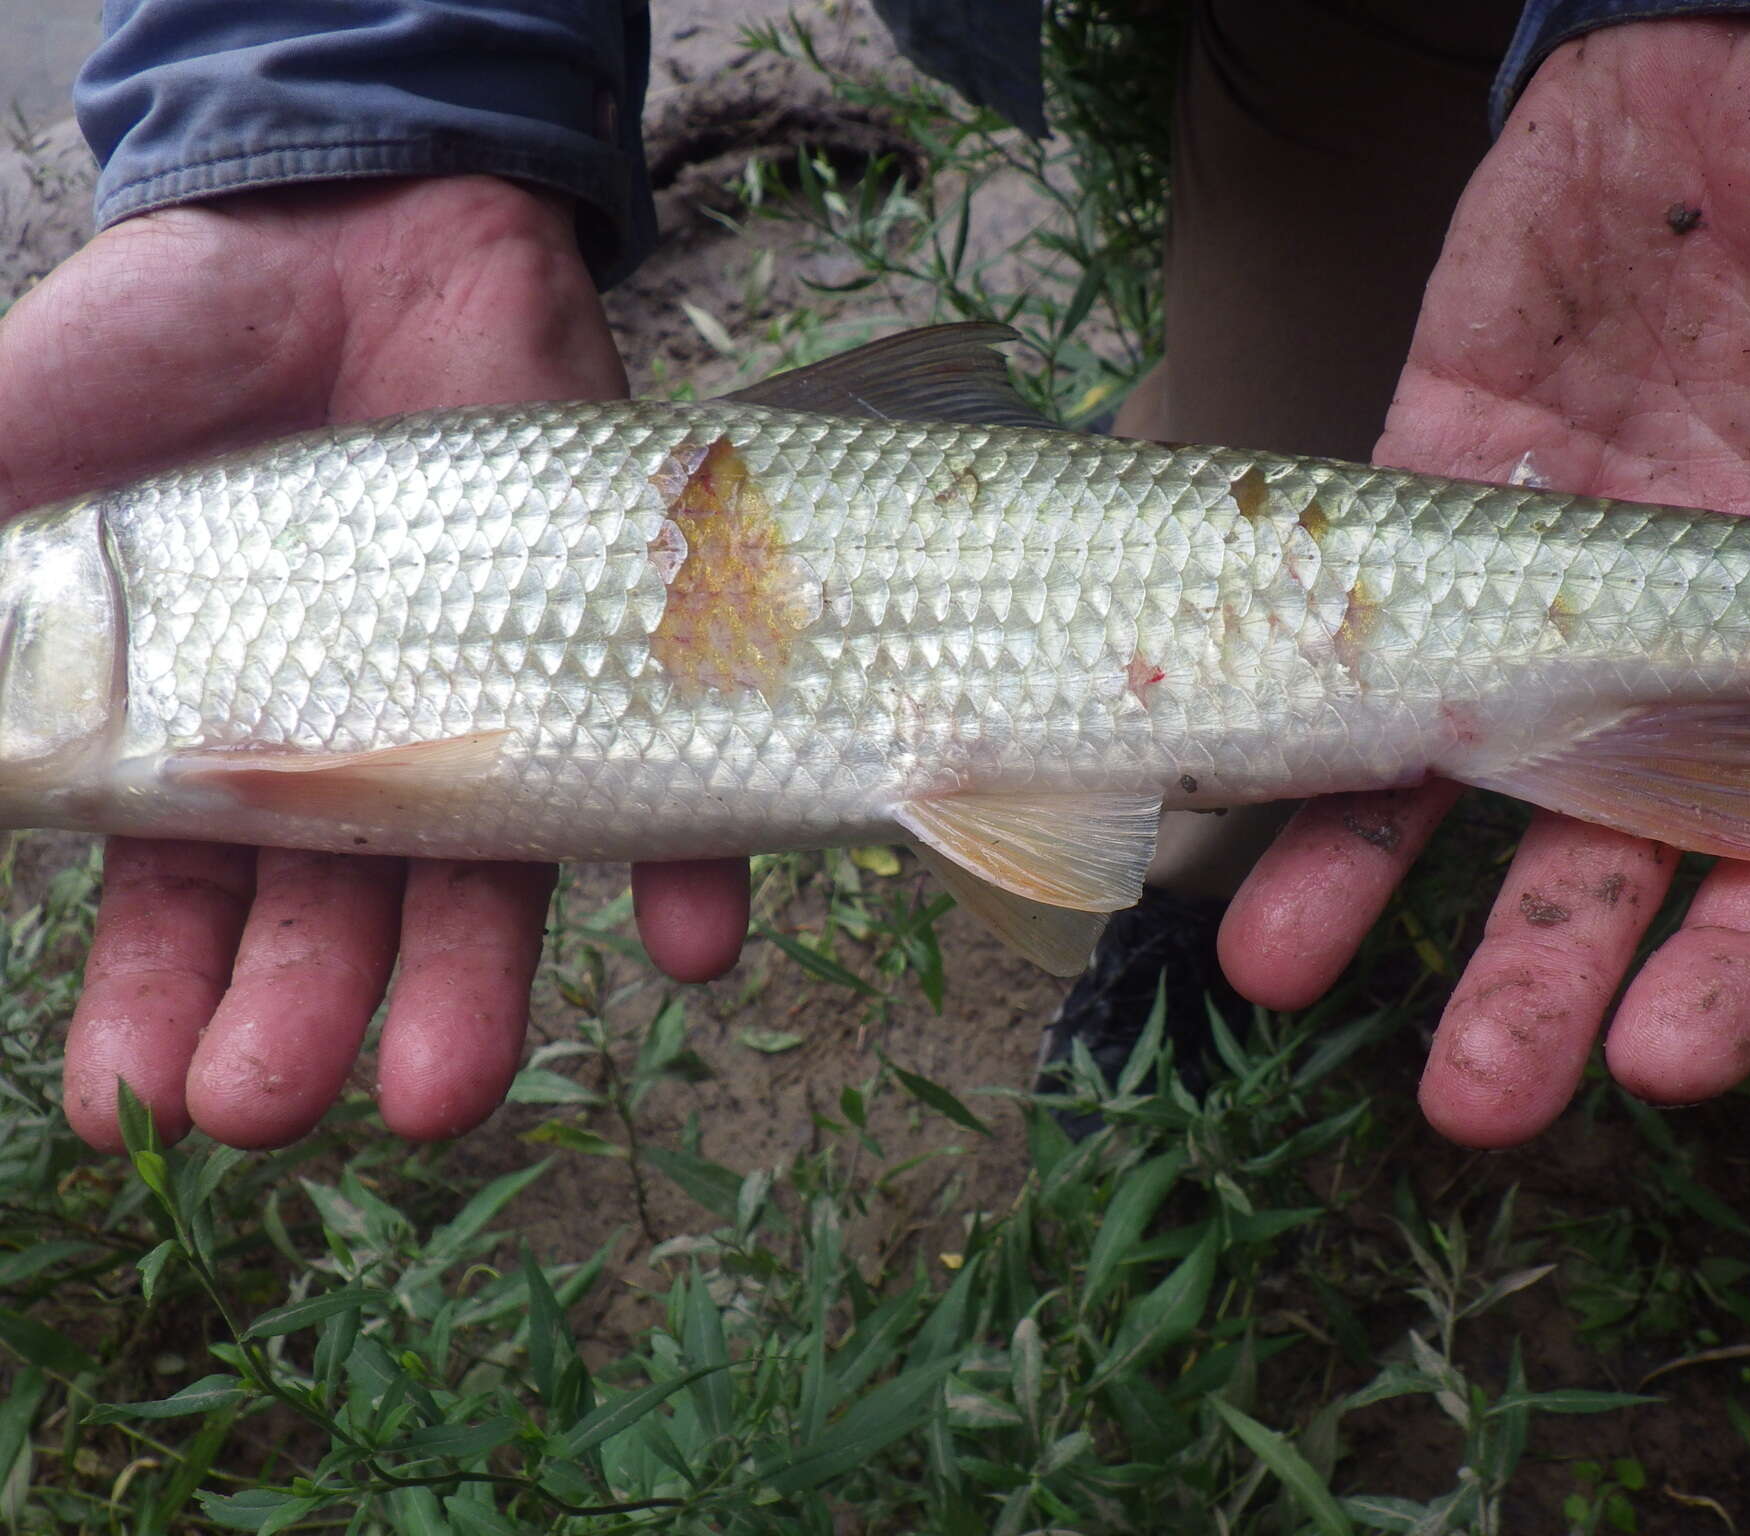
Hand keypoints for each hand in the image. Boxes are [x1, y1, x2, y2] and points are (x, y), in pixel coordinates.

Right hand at [0, 177, 749, 1152]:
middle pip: (331, 923)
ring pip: (492, 883)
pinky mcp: (621, 660)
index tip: (127, 1096)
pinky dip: (693, 862)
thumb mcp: (30, 451)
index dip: (146, 1003)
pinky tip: (693, 946)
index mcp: (214, 744)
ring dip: (472, 990)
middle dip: (295, 1017)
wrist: (361, 232)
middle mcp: (359, 759)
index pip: (175, 910)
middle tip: (265, 1102)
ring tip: (443, 1090)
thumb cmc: (177, 348)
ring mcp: (497, 714)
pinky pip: (681, 777)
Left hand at [1218, 18, 1749, 1143]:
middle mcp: (1681, 626)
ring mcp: (1544, 548)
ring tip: (1277, 974)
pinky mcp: (1432, 459)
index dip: (1736, 961)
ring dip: (1364, 867)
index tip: (1660, 1062)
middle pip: (1599, 840)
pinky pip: (1338, 592)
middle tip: (1474, 1098)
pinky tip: (1215, 774)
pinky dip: (1284, 679)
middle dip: (1535, 973)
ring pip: (1442, 741)